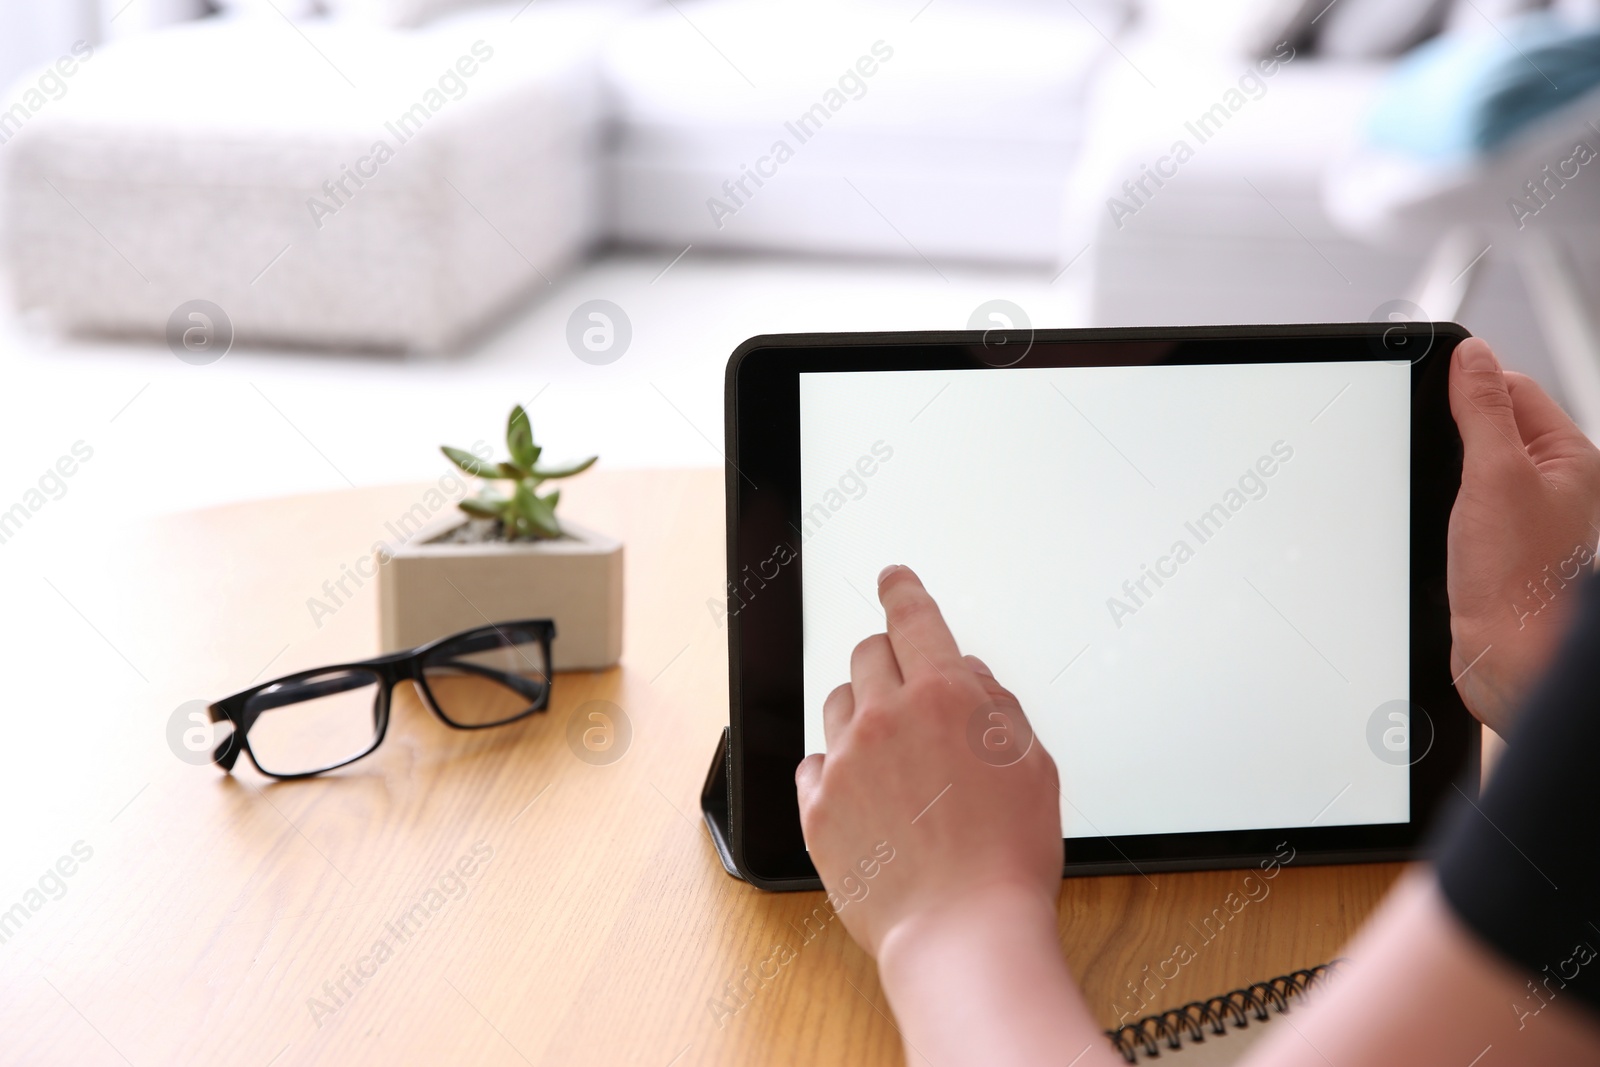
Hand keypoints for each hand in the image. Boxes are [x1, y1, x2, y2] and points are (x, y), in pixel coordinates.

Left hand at [794, 567, 1118, 1066]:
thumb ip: (996, 705)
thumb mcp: (1032, 765)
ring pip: (839, 704)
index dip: (903, 590)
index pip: (914, 617)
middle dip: (890, 661)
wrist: (962, 933)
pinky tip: (867, 794)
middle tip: (911, 693)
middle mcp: (885, 717)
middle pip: (868, 654)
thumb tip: (967, 675)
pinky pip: (815, 761)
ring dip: (863, 713)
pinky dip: (837, 766)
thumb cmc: (1008, 857)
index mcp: (944, 696)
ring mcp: (844, 761)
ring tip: (896, 759)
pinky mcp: (817, 805)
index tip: (894, 578)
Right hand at [1447, 337, 1599, 735]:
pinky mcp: (1497, 547)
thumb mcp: (1495, 476)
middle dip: (1452, 431)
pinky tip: (1436, 524)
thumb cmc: (1521, 581)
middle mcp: (1554, 484)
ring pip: (1474, 467)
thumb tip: (1475, 356)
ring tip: (1440, 494)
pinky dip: (1443, 507)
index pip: (1513, 389)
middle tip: (1431, 448)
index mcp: (1570, 458)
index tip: (1431, 385)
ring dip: (1446, 473)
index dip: (1469, 384)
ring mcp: (1525, 516)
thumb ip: (1483, 410)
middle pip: (1492, 426)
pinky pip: (1464, 506)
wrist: (1512, 658)